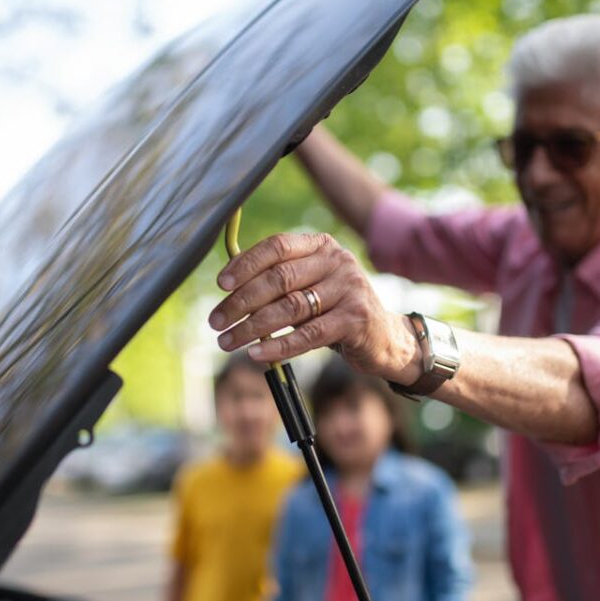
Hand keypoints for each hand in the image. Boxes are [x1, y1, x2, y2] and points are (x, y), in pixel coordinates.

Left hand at [208, 233, 420, 380]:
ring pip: (290, 308)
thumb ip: (277, 279)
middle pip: (279, 279)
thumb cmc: (334, 310)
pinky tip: (256, 355)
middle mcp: (338, 262)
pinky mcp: (355, 320)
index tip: (220, 284)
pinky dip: (278, 347)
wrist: (384, 337)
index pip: (277, 247)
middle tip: (216, 321)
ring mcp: (349, 289)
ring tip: (228, 341)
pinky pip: (308, 335)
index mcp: (322, 246)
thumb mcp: (310, 286)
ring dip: (252, 327)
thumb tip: (228, 280)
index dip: (245, 264)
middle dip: (241, 302)